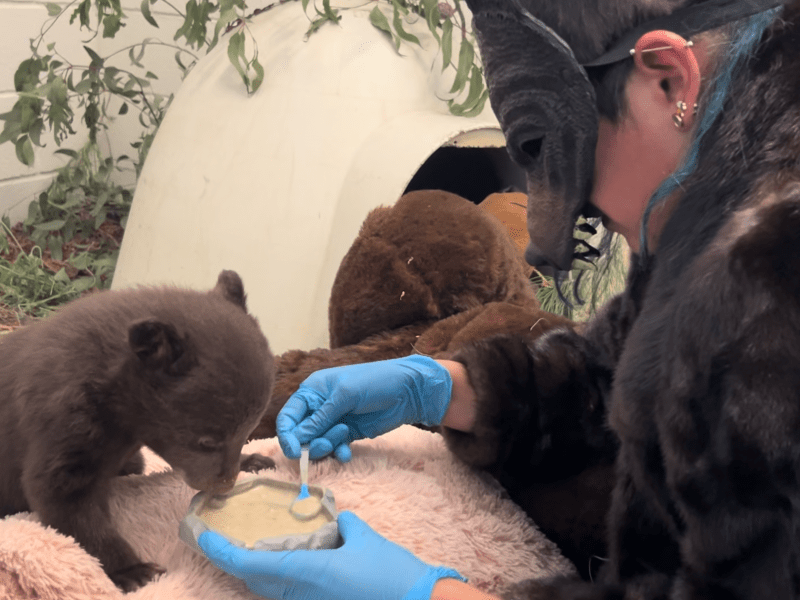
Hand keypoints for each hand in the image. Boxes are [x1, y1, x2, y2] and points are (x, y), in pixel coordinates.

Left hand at [198, 511, 464, 599]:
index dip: (219, 549)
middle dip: (232, 557)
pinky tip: (288, 558)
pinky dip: (279, 574)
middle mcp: (299, 594)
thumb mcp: (365, 539)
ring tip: (249, 542)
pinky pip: (289, 591)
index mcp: (303, 573)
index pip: (248, 561)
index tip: (199, 533)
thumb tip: (337, 520)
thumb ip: (345, 526)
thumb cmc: (390, 575)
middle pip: (252, 578)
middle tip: (220, 533)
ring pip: (269, 587)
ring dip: (256, 567)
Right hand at [277, 355, 451, 460]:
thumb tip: (298, 438)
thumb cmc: (376, 381)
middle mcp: (320, 406)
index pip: (289, 416)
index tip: (294, 452)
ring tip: (343, 438)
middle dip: (310, 442)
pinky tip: (347, 453)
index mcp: (313, 390)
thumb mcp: (346, 395)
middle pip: (301, 434)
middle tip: (326, 444)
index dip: (287, 435)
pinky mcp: (348, 433)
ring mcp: (334, 421)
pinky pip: (335, 448)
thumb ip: (321, 417)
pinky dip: (338, 453)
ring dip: (326, 446)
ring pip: (317, 443)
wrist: (409, 390)